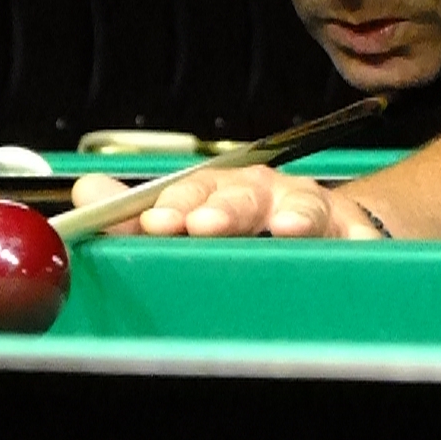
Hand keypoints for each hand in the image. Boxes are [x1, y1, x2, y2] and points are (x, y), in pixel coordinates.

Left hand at [69, 165, 388, 238]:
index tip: (157, 221)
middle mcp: (264, 194)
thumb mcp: (191, 220)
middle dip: (223, 209)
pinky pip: (356, 237)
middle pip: (243, 197)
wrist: (328, 228)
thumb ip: (134, 217)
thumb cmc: (248, 227)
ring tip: (283, 229)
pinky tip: (349, 248)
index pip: (192, 191)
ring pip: (301, 209)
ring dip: (290, 217)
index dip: (175, 205)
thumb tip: (84, 194)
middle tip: (205, 225)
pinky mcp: (355, 232)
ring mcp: (310, 210)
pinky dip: (353, 242)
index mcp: (219, 191)